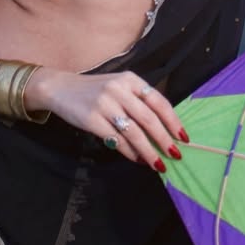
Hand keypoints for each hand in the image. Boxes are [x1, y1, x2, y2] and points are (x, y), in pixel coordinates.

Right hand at [25, 68, 187, 172]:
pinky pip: (116, 140)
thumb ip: (139, 101)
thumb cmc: (96, 90)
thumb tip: (164, 129)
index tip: (183, 137)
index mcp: (131, 79)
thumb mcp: (120, 86)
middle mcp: (119, 89)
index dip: (173, 121)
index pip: (158, 101)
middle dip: (164, 139)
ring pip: (134, 132)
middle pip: (149, 118)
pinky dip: (129, 152)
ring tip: (158, 164)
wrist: (60, 88)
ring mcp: (105, 104)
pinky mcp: (92, 119)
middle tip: (175, 155)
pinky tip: (137, 159)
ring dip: (149, 151)